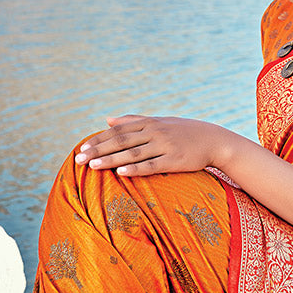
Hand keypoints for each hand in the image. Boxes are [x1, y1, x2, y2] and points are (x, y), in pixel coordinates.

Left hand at [74, 114, 230, 175]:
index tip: (81, 149)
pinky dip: (136, 168)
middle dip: (98, 150)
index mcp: (148, 123)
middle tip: (79, 160)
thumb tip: (107, 119)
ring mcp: (164, 146)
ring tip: (93, 167)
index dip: (98, 140)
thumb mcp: (158, 122)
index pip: (117, 131)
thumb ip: (132, 120)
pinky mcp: (174, 160)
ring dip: (111, 160)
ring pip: (132, 153)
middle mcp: (153, 132)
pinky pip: (152, 165)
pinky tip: (121, 173)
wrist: (213, 140)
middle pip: (120, 141)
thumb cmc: (183, 132)